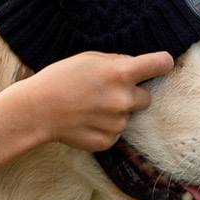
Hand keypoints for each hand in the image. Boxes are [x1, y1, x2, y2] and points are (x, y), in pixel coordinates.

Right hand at [19, 49, 175, 151]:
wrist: (36, 110)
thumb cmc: (58, 79)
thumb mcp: (87, 59)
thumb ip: (116, 62)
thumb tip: (134, 66)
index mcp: (121, 73)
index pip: (161, 64)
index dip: (162, 63)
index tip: (161, 65)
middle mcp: (124, 99)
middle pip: (147, 98)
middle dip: (132, 95)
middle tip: (108, 93)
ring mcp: (117, 123)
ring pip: (127, 117)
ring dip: (115, 113)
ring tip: (89, 108)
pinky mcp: (107, 141)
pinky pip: (115, 133)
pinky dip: (104, 128)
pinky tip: (85, 122)